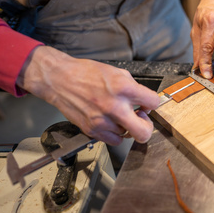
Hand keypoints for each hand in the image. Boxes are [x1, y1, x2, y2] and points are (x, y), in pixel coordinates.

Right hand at [16, 46, 159, 144]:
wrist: (60, 79)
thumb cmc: (87, 73)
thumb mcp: (117, 72)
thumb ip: (134, 87)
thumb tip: (144, 100)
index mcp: (124, 89)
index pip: (154, 103)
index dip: (152, 103)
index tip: (147, 104)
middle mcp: (114, 107)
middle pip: (144, 132)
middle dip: (147, 127)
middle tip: (141, 120)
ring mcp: (102, 121)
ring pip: (127, 135)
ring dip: (127, 126)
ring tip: (119, 115)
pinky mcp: (92, 130)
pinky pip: (113, 140)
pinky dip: (115, 133)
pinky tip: (110, 121)